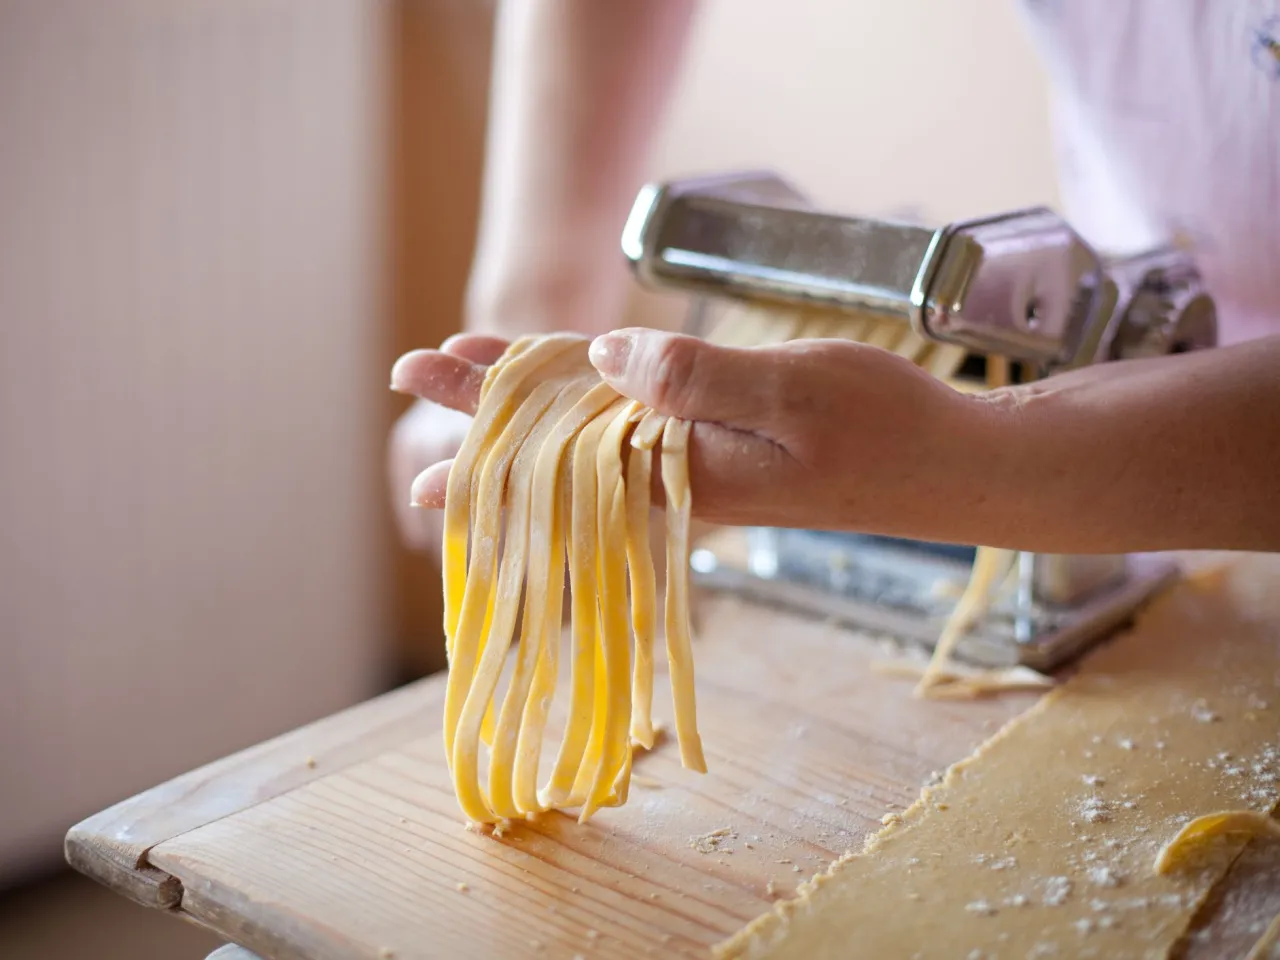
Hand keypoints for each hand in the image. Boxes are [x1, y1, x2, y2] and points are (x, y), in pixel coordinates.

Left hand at [390, 328, 1007, 542]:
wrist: (948, 469)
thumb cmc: (884, 429)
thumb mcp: (794, 389)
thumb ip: (697, 378)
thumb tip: (605, 357)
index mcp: (682, 466)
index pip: (559, 433)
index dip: (488, 401)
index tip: (421, 380)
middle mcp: (678, 475)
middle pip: (559, 437)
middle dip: (487, 405)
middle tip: (413, 372)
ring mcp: (702, 466)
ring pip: (593, 431)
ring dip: (533, 400)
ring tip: (475, 376)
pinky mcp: (727, 454)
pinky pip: (637, 427)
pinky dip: (594, 399)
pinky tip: (576, 391)